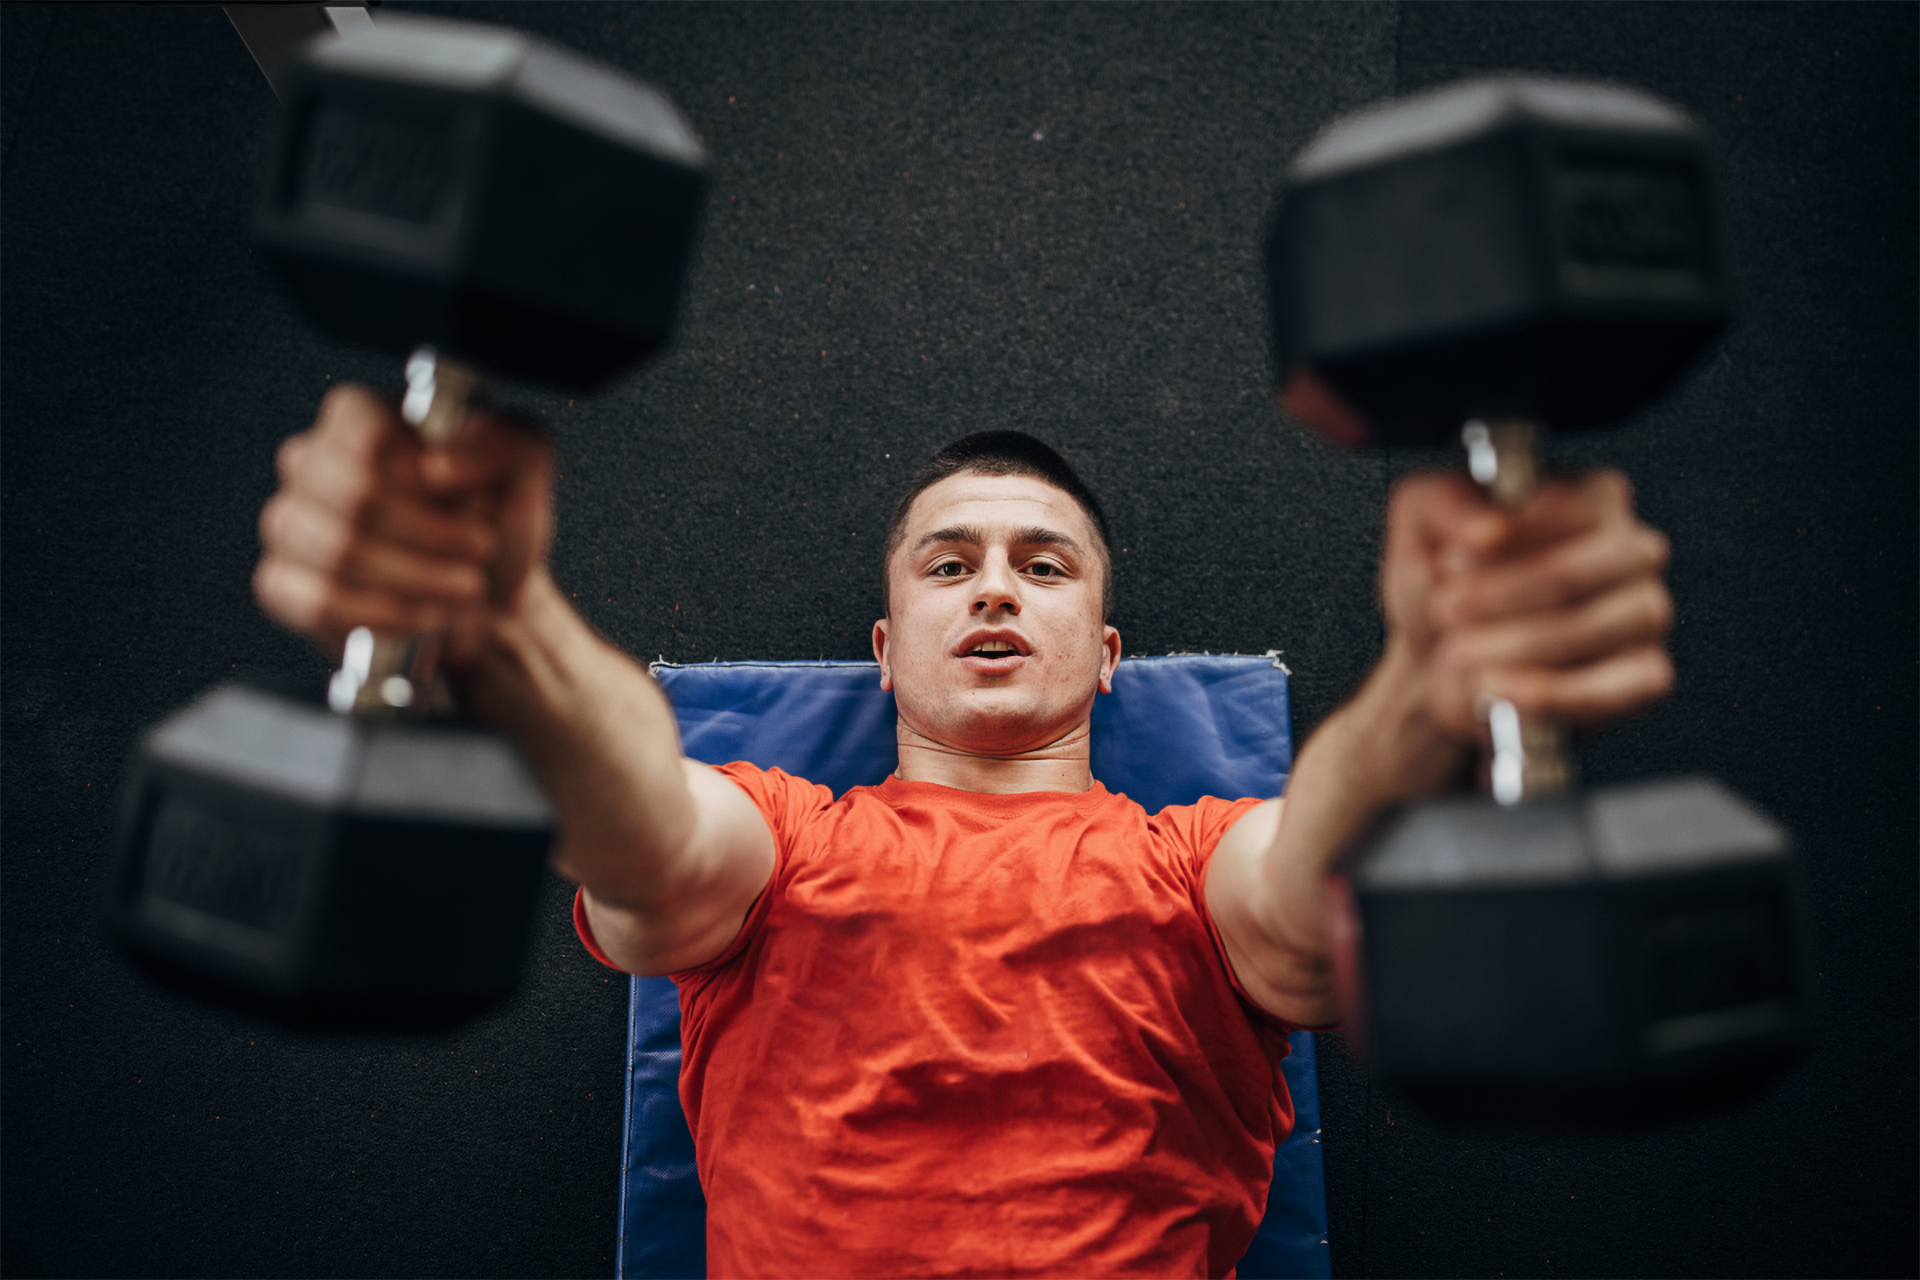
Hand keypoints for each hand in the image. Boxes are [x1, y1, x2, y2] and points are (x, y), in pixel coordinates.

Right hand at [254, 383, 553, 667]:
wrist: (491, 597)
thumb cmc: (495, 520)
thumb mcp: (526, 466)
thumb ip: (501, 442)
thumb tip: (441, 465)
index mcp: (358, 416)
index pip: (366, 433)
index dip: (423, 478)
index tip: (472, 505)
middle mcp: (310, 462)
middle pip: (354, 494)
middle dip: (432, 534)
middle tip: (480, 551)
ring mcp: (289, 523)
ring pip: (338, 550)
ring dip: (419, 578)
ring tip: (465, 588)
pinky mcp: (282, 584)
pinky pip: (316, 601)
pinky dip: (384, 616)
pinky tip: (425, 616)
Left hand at [1379, 468, 1673, 749]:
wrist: (1438, 661)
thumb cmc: (1443, 582)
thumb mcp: (1421, 523)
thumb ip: (1447, 506)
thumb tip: (1488, 529)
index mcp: (1592, 496)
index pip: (1564, 507)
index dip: (1502, 539)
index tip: (1449, 561)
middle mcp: (1632, 549)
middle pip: (1573, 571)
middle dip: (1500, 597)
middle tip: (1444, 611)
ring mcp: (1645, 612)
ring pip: (1586, 630)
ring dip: (1511, 647)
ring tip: (1454, 655)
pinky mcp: (1645, 675)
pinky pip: (1606, 690)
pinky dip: (1545, 695)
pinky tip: (1497, 692)